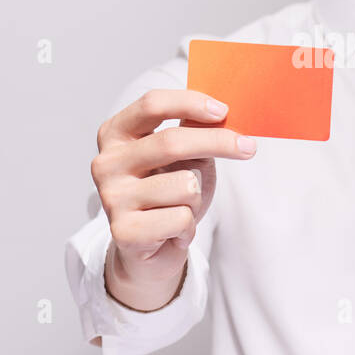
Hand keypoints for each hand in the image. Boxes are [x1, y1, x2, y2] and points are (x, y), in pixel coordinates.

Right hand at [91, 88, 256, 309]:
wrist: (148, 251)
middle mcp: (106, 163)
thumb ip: (191, 131)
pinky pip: (181, 218)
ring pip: (184, 185)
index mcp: (115, 135)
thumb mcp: (181, 156)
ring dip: (197, 198)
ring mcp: (112, 198)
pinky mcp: (124, 231)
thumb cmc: (166, 196)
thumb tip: (221, 111)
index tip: (222, 111)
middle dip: (218, 142)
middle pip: (171, 142)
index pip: (152, 105)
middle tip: (248, 147)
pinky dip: (189, 227)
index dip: (190, 103)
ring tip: (182, 209)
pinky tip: (174, 233)